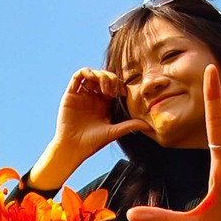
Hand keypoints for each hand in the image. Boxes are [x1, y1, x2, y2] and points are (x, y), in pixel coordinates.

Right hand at [25, 69, 144, 191]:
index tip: (122, 92)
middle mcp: (93, 98)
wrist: (74, 148)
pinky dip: (85, 72)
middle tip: (112, 90)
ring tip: (104, 85)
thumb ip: (130, 125)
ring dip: (99, 74)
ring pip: (92, 75)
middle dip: (110, 78)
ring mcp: (82, 95)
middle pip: (103, 78)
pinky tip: (92, 76)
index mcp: (104, 104)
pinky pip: (77, 77)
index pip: (113, 86)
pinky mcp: (71, 95)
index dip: (119, 84)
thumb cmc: (93, 143)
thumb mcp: (114, 132)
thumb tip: (149, 126)